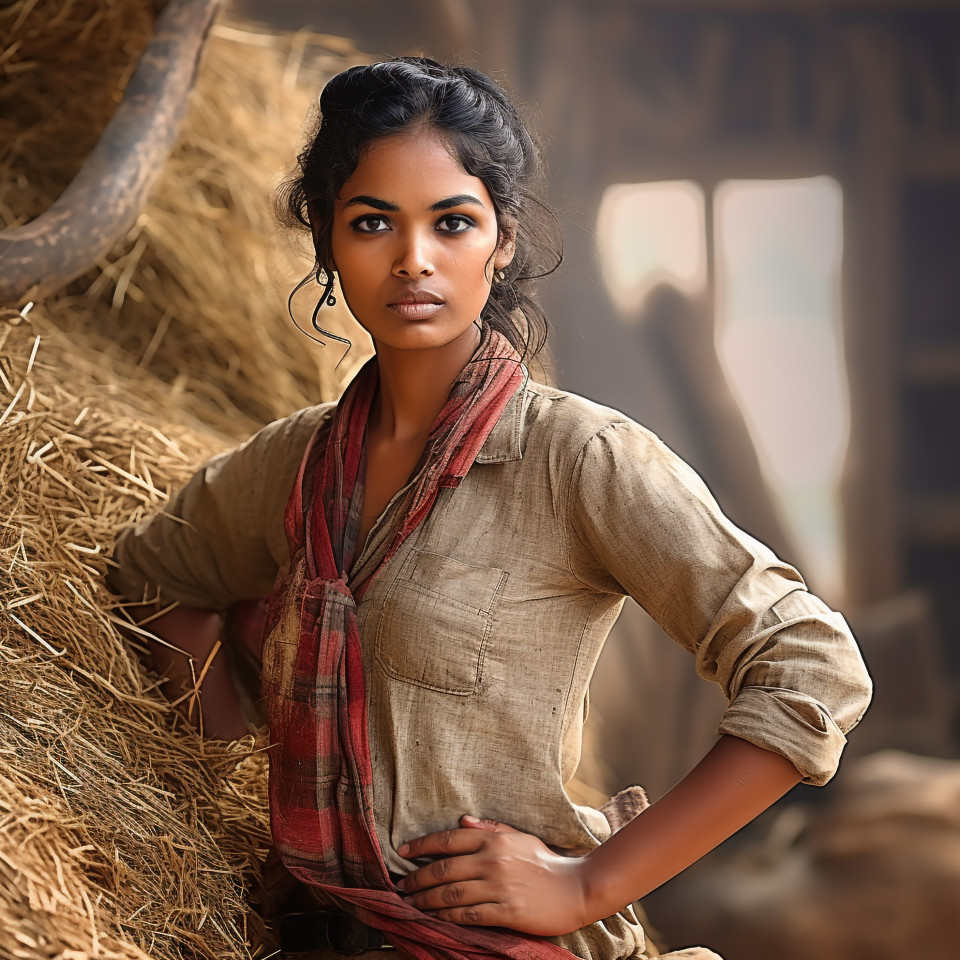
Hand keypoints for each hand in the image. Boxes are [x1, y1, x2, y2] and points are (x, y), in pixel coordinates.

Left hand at [396, 815, 590, 935]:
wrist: (576, 888)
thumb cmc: (545, 862)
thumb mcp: (519, 836)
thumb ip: (490, 829)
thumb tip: (461, 821)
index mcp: (494, 839)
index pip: (448, 839)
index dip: (421, 846)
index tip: (402, 852)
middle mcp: (492, 860)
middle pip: (443, 869)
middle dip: (417, 878)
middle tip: (401, 885)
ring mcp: (498, 886)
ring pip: (450, 894)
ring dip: (425, 900)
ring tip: (411, 903)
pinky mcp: (505, 911)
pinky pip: (468, 915)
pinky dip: (447, 917)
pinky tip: (434, 918)